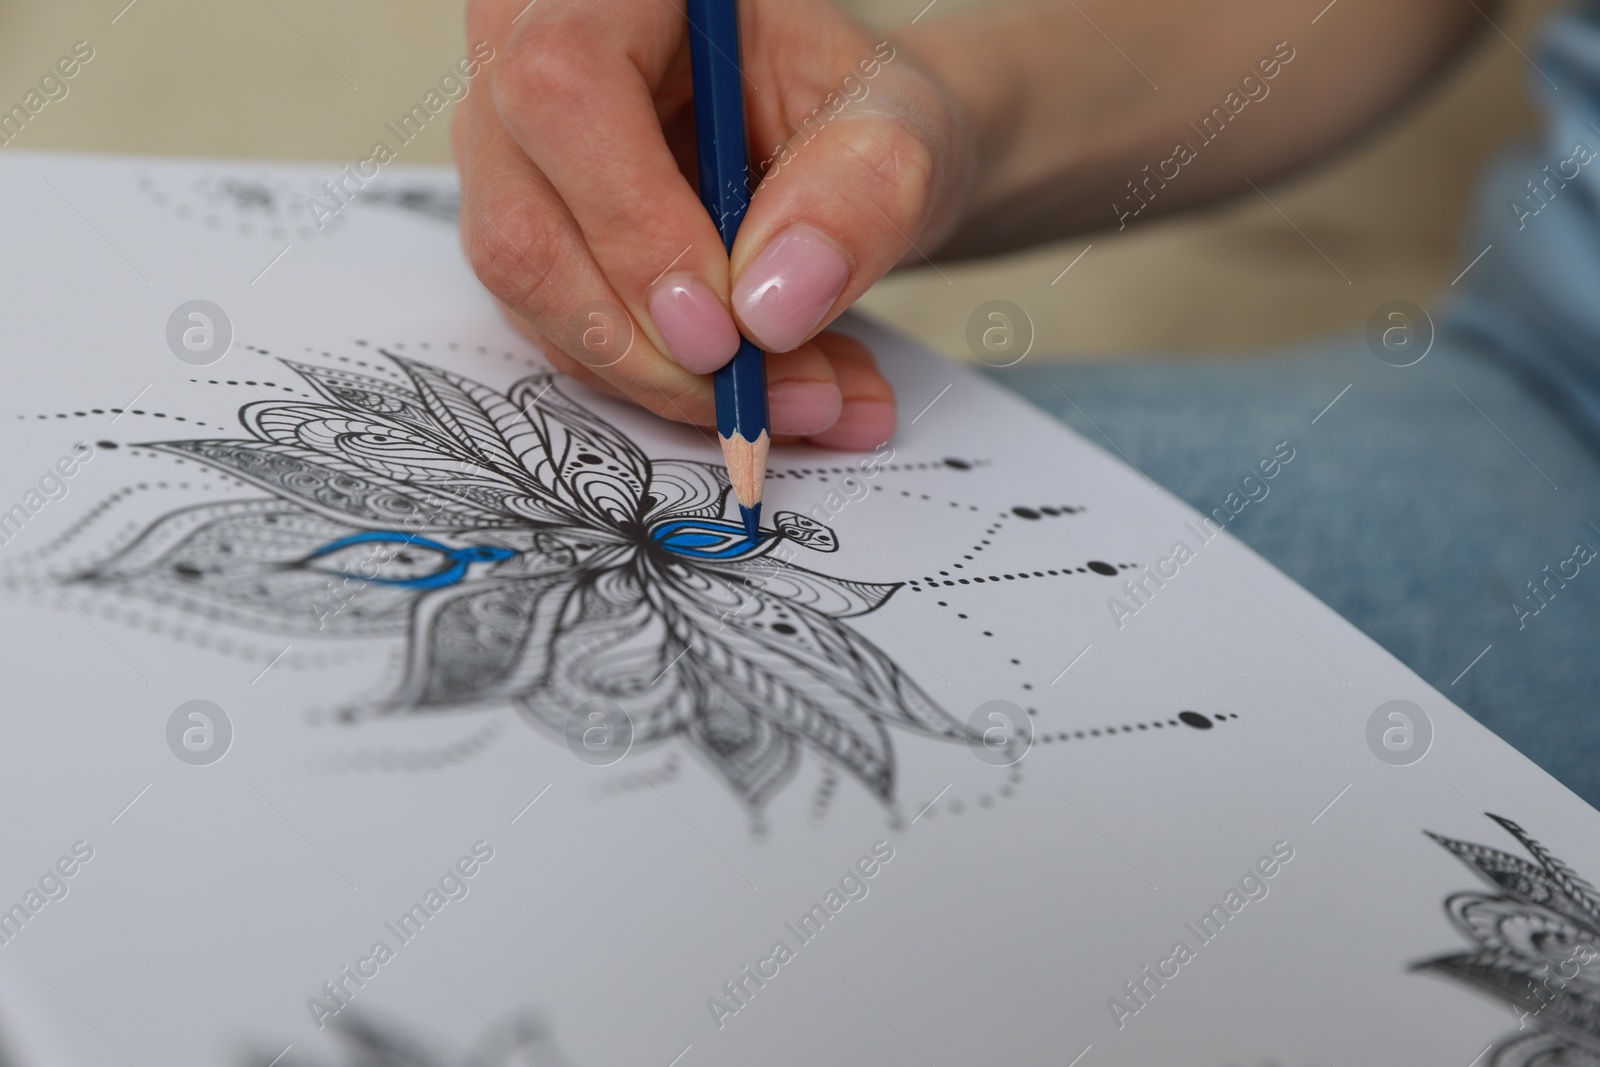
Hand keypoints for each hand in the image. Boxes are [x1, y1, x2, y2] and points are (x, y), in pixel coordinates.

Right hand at [453, 0, 971, 448]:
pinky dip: (671, 389)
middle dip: (654, 347)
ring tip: (813, 394)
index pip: (564, 91)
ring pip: (535, 302)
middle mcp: (522, 55)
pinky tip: (773, 388)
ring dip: (675, 384)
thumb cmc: (859, 109)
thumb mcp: (899, 132)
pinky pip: (565, 338)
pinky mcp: (528, 240)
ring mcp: (511, 157)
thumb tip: (770, 310)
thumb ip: (859, 199)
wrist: (848, 147)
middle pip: (523, 224)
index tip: (724, 334)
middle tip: (777, 395)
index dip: (632, 226)